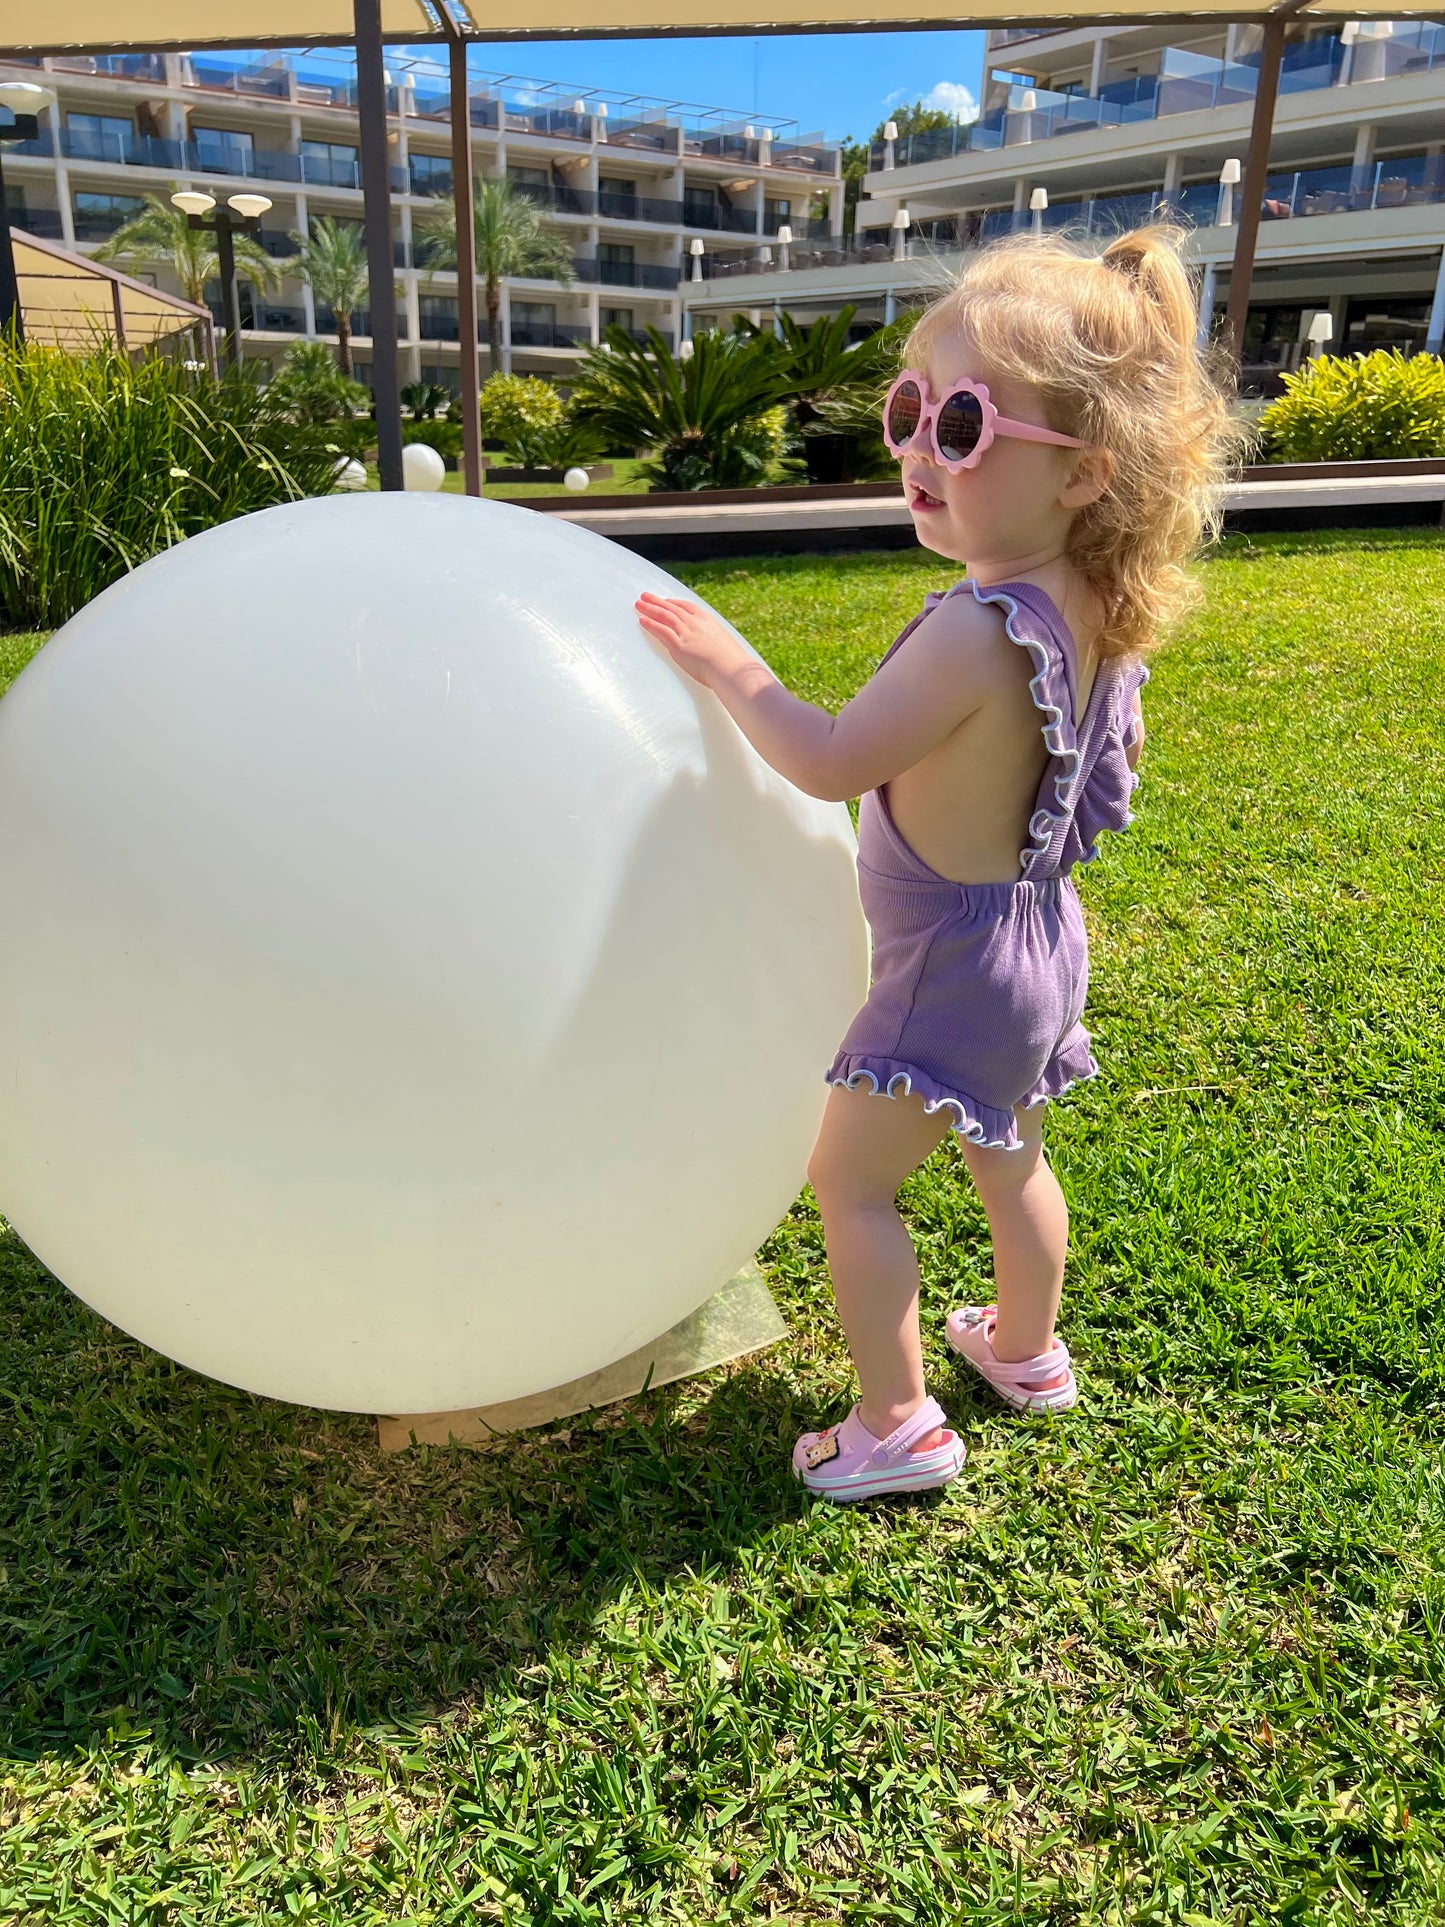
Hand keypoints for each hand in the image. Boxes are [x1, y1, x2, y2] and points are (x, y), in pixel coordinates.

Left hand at [635, 592, 749, 690]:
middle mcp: (695, 622)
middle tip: (645, 596)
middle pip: (672, 608)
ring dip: (649, 608)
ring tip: (638, 604)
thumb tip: (712, 646)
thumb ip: (713, 640)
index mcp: (707, 619)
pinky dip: (650, 624)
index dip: (673, 602)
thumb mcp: (724, 643)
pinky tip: (641, 620)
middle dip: (657, 601)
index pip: (686, 606)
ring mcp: (685, 633)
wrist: (731, 668)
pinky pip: (661, 631)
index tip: (665, 601)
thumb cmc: (731, 661)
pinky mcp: (678, 645)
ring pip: (664, 616)